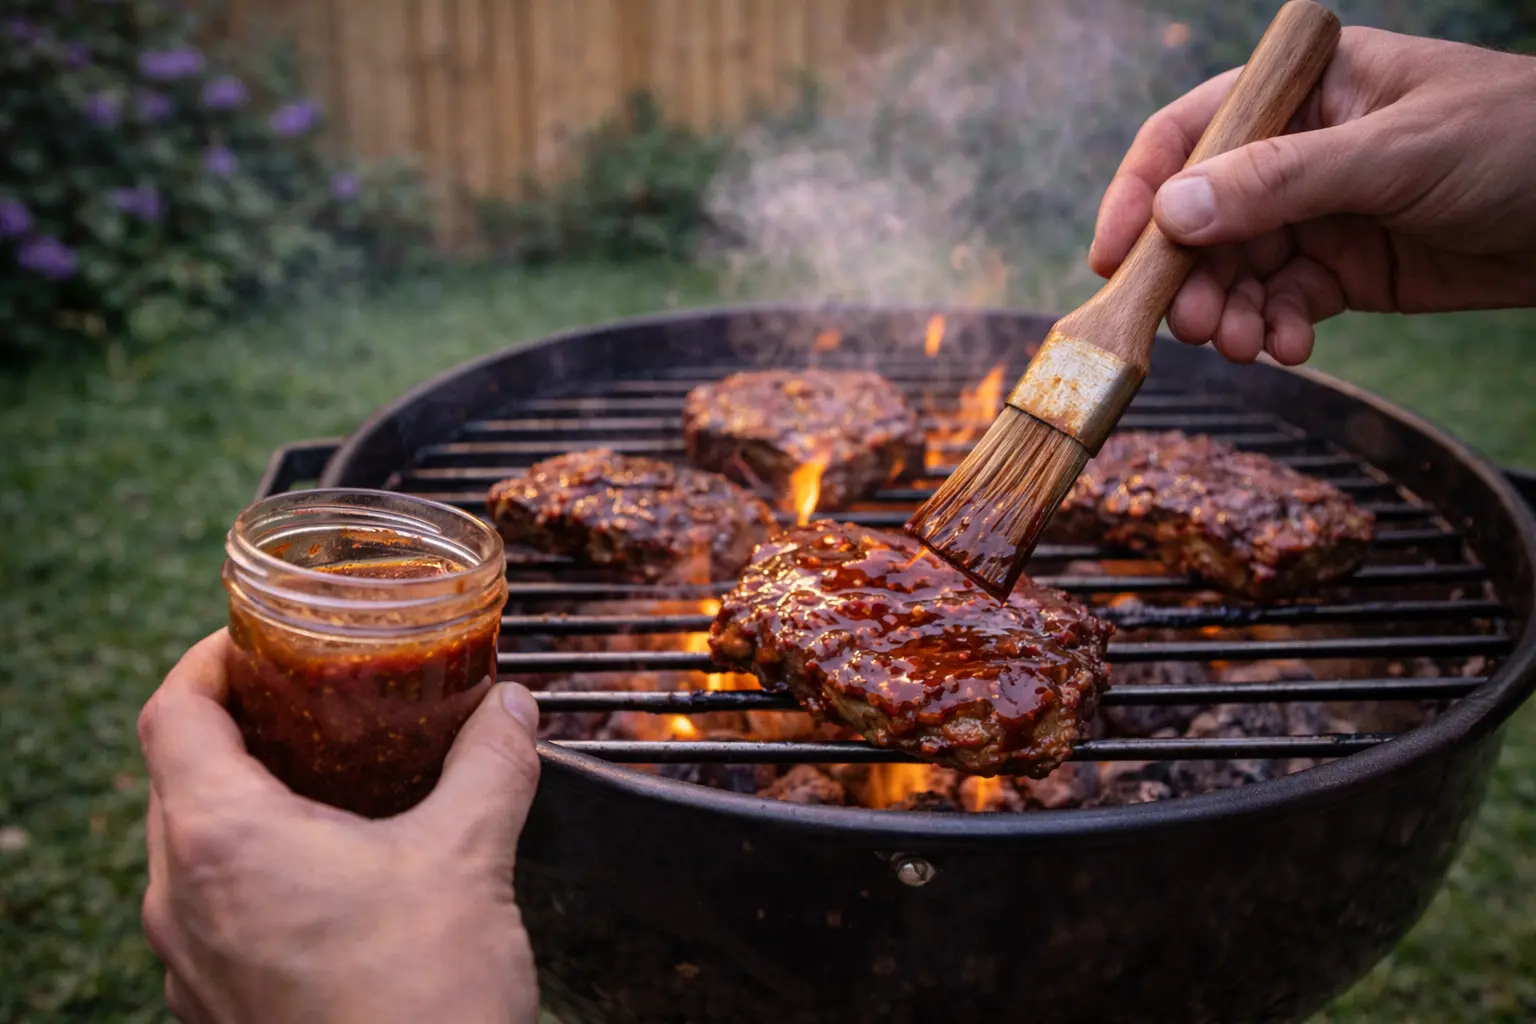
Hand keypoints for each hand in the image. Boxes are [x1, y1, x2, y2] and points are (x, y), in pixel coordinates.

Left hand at [137, 629, 542, 1023]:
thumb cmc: (421, 998)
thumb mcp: (468, 858)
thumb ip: (489, 765)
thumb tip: (512, 707)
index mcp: (223, 839)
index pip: (174, 711)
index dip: (210, 658)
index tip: (259, 639)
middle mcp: (183, 897)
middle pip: (176, 773)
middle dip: (237, 723)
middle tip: (307, 696)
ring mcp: (192, 962)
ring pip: (189, 846)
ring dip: (243, 797)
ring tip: (325, 777)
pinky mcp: (218, 1005)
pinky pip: (211, 908)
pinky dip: (252, 866)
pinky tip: (329, 870)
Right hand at [1090, 26, 1535, 364]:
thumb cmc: (1520, 143)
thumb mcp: (1396, 154)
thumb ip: (1281, 181)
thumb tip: (1172, 211)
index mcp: (1305, 91)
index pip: (1191, 133)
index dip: (1139, 193)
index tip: (1112, 258)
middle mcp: (1298, 150)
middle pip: (1201, 215)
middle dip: (1188, 273)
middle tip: (1189, 323)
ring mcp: (1319, 213)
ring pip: (1236, 269)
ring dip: (1227, 311)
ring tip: (1241, 343)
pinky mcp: (1345, 270)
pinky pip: (1281, 304)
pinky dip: (1274, 330)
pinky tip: (1288, 346)